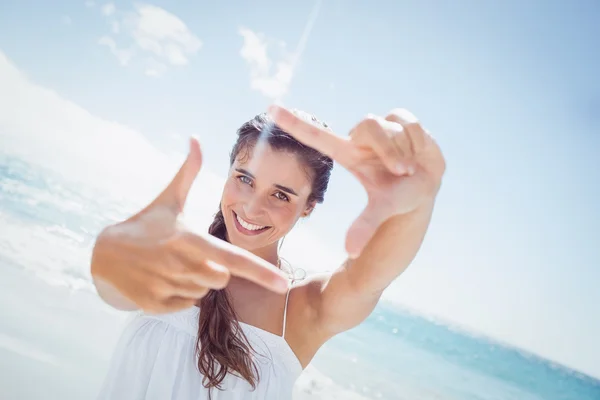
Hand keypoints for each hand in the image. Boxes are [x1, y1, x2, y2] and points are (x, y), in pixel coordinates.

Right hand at [91, 138, 288, 312]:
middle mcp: (180, 265)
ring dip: (197, 281)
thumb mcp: (169, 199)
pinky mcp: (154, 305)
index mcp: (190, 240)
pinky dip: (180, 295)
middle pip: (222, 279)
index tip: (285, 284)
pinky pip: (186, 305)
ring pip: (204, 292)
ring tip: (174, 265)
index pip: (234, 259)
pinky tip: (163, 279)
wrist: (105, 253)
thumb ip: (189, 171)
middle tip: (191, 255)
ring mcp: (166, 287)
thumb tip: (196, 139)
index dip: (262, 272)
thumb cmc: (147, 223)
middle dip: (215, 269)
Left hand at [270, 105, 445, 257]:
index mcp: (348, 154)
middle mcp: (361, 138)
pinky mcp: (401, 119)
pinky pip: (408, 121)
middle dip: (389, 150)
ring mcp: (381, 127)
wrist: (426, 187)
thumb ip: (364, 226)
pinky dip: (418, 140)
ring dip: (404, 149)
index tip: (270, 109)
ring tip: (409, 166)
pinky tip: (418, 151)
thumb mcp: (382, 209)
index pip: (316, 136)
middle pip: (369, 125)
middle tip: (402, 171)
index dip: (294, 123)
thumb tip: (350, 253)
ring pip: (390, 125)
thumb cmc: (398, 197)